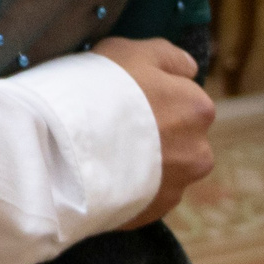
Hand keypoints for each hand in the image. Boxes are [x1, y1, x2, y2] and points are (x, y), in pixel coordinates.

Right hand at [94, 37, 214, 226]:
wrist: (64, 148)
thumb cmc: (97, 88)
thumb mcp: (131, 50)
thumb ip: (168, 57)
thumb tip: (189, 68)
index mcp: (198, 108)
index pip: (184, 96)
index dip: (153, 94)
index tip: (126, 96)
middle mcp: (198, 151)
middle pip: (180, 137)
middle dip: (156, 132)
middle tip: (114, 125)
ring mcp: (176, 186)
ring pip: (165, 169)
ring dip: (147, 162)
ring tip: (106, 153)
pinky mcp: (152, 212)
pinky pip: (145, 195)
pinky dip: (130, 186)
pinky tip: (102, 174)